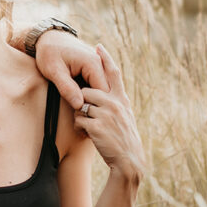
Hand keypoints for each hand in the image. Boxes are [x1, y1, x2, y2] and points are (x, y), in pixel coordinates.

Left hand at [34, 28, 107, 112]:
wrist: (46, 37)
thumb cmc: (48, 53)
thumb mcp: (54, 71)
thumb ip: (67, 88)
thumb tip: (79, 106)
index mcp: (93, 63)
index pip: (102, 92)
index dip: (93, 105)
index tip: (81, 113)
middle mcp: (99, 64)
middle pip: (104, 92)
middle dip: (94, 104)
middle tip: (79, 114)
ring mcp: (97, 65)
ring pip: (101, 89)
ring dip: (92, 99)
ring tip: (78, 108)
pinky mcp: (93, 68)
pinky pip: (96, 84)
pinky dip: (89, 93)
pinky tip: (78, 100)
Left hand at [71, 47, 144, 182]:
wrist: (129, 160)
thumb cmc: (124, 140)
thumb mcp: (125, 117)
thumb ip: (115, 103)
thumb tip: (103, 93)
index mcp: (121, 99)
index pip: (113, 73)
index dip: (105, 59)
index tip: (98, 46)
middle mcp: (114, 104)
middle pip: (88, 91)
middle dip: (83, 101)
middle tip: (88, 114)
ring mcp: (106, 114)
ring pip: (81, 106)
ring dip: (81, 116)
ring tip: (90, 127)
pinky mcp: (96, 127)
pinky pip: (78, 120)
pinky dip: (79, 128)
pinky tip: (88, 135)